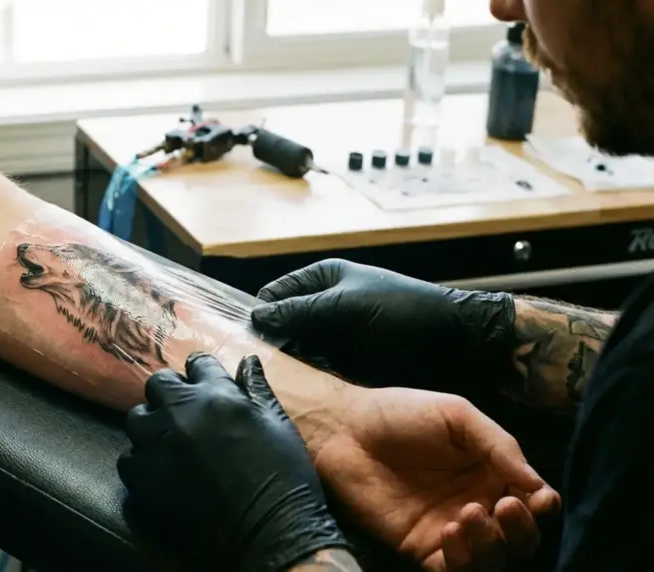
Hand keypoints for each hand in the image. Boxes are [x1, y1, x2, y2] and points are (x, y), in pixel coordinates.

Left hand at [118, 352, 350, 571]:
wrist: (271, 533)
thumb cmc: (284, 478)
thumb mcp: (278, 425)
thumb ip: (257, 389)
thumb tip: (248, 361)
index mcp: (217, 396)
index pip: (197, 364)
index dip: (200, 374)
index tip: (201, 386)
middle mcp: (181, 414)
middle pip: (158, 385)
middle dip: (169, 395)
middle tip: (183, 415)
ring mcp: (157, 447)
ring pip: (136, 420)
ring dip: (151, 427)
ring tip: (168, 444)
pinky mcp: (142, 481)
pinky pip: (128, 460)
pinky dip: (141, 465)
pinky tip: (160, 475)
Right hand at [251, 259, 516, 394]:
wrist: (458, 344)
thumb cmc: (405, 314)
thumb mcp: (347, 306)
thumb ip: (299, 311)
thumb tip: (255, 316)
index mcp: (323, 279)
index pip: (274, 295)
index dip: (260, 315)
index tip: (247, 343)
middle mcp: (325, 305)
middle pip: (282, 324)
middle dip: (271, 344)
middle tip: (260, 370)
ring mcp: (338, 335)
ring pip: (298, 350)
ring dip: (290, 366)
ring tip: (278, 386)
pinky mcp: (350, 363)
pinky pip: (318, 370)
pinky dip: (309, 380)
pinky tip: (303, 395)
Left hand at [317, 385, 560, 570]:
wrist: (345, 429)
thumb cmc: (401, 414)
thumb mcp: (457, 416)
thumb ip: (499, 446)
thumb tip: (538, 486)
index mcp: (491, 473)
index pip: (533, 502)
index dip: (542, 505)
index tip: (538, 498)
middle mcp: (476, 504)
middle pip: (520, 538)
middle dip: (522, 529)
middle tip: (504, 506)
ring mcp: (448, 530)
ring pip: (492, 558)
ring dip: (493, 544)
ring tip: (469, 513)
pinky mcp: (420, 547)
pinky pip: (453, 569)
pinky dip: (463, 559)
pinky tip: (451, 530)